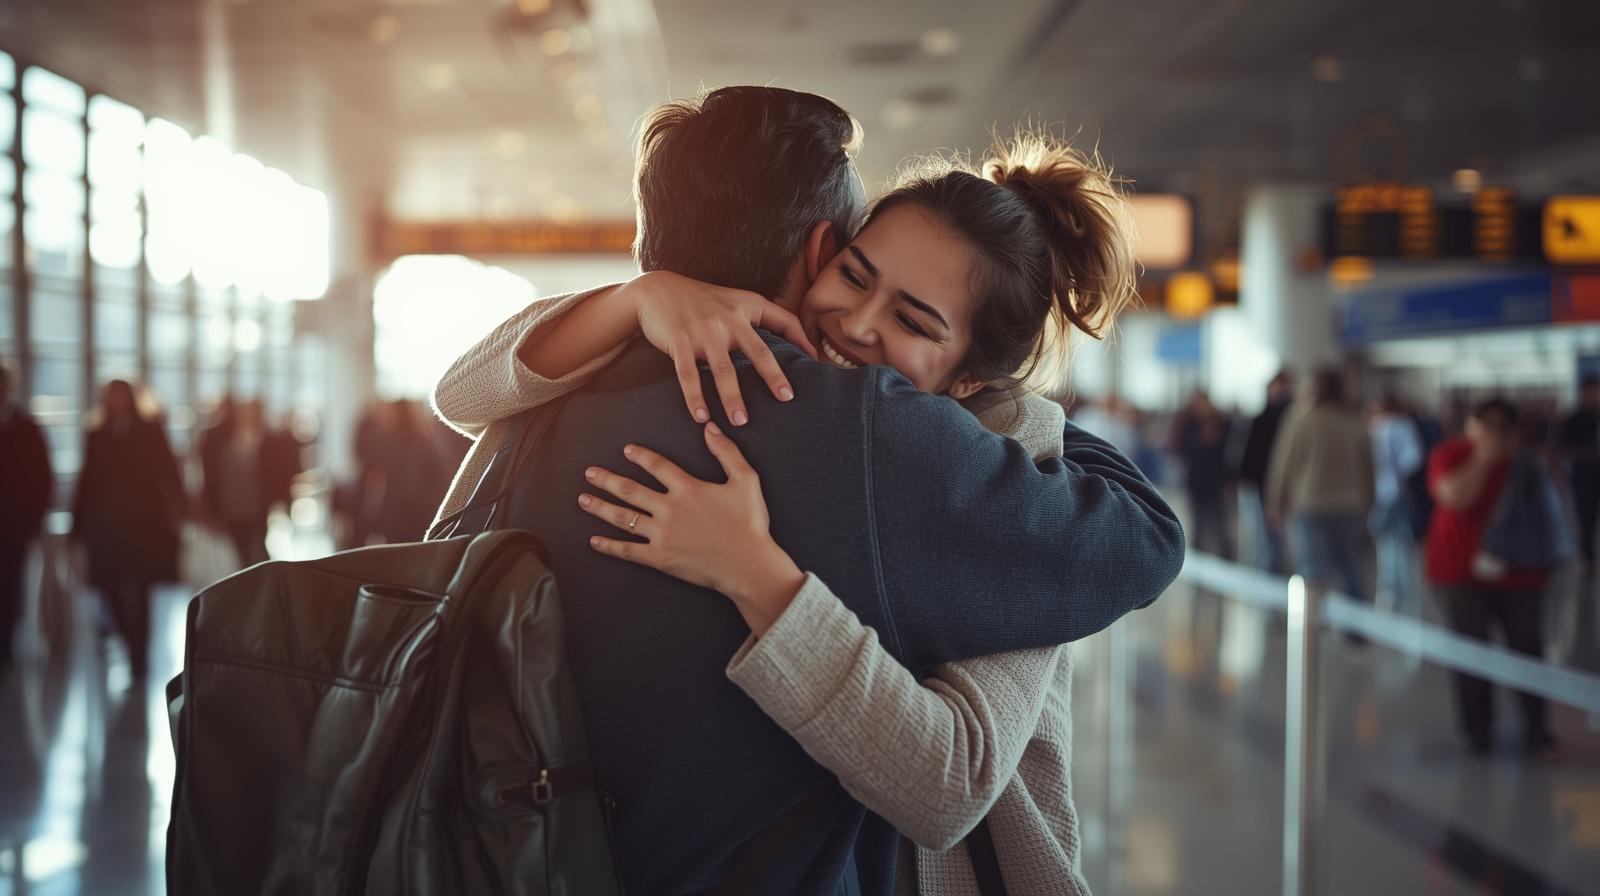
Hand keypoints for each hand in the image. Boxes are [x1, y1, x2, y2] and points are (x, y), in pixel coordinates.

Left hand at [577, 422, 805, 634]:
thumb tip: (710, 428)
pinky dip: (609, 546)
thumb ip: (727, 452)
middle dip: (606, 479)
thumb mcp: (746, 480)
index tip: (626, 450)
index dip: (640, 456)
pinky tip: (594, 540)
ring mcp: (661, 534)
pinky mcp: (660, 558)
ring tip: (583, 499)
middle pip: (629, 490)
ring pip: (622, 517)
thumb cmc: (750, 523)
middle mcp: (669, 509)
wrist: (748, 565)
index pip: (656, 465)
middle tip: (589, 473)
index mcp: (687, 488)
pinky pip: (628, 551)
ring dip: (600, 507)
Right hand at [621, 271, 818, 426]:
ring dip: (731, 397)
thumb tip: (800, 346)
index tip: (818, 365)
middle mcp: (726, 317)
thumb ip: (764, 318)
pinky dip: (694, 397)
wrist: (657, 290)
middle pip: (756, 350)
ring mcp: (702, 330)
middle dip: (772, 376)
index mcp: (745, 307)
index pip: (783, 321)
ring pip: (722, 369)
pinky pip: (689, 374)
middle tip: (786, 398)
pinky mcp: (678, 340)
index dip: (802, 341)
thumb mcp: (736, 301)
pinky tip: (701, 417)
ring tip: (740, 421)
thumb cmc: (704, 301)